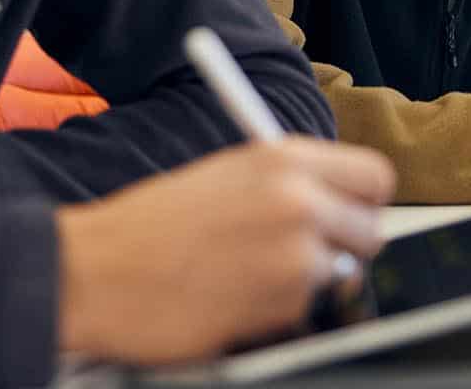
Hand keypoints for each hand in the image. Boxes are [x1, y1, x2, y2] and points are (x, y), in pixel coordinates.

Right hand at [55, 138, 393, 363]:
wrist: (95, 273)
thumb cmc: (149, 224)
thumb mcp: (225, 175)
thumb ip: (288, 183)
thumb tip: (339, 204)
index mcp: (282, 158)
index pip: (375, 176)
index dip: (363, 200)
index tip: (346, 212)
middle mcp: (297, 201)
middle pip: (373, 231)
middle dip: (345, 247)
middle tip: (305, 253)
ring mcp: (293, 257)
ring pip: (340, 276)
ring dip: (306, 282)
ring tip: (248, 274)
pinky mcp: (279, 308)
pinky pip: (304, 312)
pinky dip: (276, 312)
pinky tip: (230, 298)